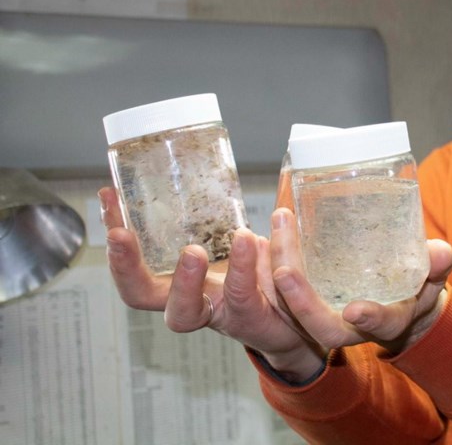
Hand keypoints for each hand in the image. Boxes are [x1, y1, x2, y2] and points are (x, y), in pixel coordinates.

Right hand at [99, 187, 324, 381]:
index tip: (108, 197)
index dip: (116, 237)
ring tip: (193, 250)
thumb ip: (223, 219)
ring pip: (186, 311)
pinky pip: (244, 296)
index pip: (134, 266)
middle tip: (121, 235)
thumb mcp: (240, 244)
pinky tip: (252, 238)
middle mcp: (192, 302)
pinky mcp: (252, 321)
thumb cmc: (266, 278)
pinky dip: (246, 265)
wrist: (304, 321)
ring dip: (185, 278)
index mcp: (180, 283)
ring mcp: (218, 316)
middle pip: (141, 296)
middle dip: (125, 267)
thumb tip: (205, 168)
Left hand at [269, 206, 451, 354]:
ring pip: (296, 304)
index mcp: (389, 320)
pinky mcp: (312, 293)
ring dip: (283, 266)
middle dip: (300, 302)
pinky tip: (273, 227)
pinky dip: (277, 258)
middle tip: (283, 270)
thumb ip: (437, 264)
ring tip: (280, 226)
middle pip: (320, 325)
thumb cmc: (419, 283)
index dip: (370, 319)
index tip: (355, 310)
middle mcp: (353, 323)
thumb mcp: (434, 275)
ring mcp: (329, 310)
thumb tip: (439, 252)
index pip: (380, 326)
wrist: (400, 295)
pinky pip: (288, 285)